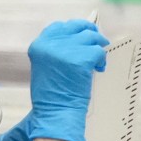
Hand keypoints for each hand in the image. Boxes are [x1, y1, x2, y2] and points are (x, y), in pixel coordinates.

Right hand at [0, 18, 107, 140]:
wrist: (55, 113)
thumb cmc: (50, 97)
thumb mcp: (43, 67)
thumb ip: (54, 51)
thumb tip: (73, 41)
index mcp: (39, 46)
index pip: (58, 26)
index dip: (72, 29)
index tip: (80, 34)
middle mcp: (51, 44)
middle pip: (76, 27)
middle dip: (89, 33)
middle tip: (97, 42)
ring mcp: (66, 50)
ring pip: (91, 38)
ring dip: (97, 47)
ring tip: (97, 61)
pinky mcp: (81, 59)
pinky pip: (99, 51)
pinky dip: (101, 60)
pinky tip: (99, 69)